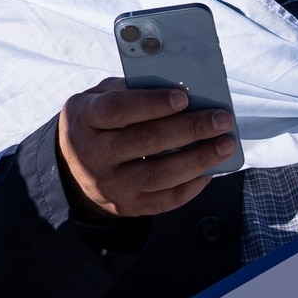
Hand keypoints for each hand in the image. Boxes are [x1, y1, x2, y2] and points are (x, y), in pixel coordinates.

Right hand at [56, 80, 236, 217]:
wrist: (73, 168)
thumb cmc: (98, 122)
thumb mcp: (101, 97)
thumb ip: (132, 90)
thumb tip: (182, 93)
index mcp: (85, 120)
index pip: (118, 110)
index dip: (152, 103)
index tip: (184, 97)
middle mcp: (92, 155)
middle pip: (146, 142)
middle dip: (190, 129)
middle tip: (222, 119)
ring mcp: (110, 185)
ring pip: (160, 174)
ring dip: (199, 159)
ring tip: (225, 145)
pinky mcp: (127, 206)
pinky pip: (165, 200)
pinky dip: (193, 185)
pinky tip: (210, 170)